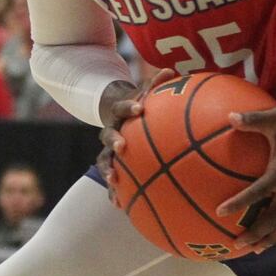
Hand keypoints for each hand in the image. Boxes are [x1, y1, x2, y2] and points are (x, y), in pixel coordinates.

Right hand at [96, 69, 176, 205]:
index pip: (124, 106)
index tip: (139, 108)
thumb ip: (156, 84)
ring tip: (113, 181)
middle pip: (108, 134)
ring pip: (104, 159)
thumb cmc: (137, 103)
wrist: (112, 110)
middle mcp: (111, 128)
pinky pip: (110, 177)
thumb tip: (172, 71)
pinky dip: (112, 190)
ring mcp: (108, 146)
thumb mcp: (144, 92)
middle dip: (115, 140)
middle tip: (123, 146)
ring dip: (108, 170)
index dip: (130, 106)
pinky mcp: (109, 162)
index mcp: (121, 111)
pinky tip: (117, 204)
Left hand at [216, 99, 275, 252]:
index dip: (239, 203)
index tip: (220, 212)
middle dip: (256, 234)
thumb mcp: (275, 117)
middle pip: (274, 218)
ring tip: (255, 249)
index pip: (257, 192)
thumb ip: (251, 120)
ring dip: (271, 237)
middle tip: (237, 245)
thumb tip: (229, 117)